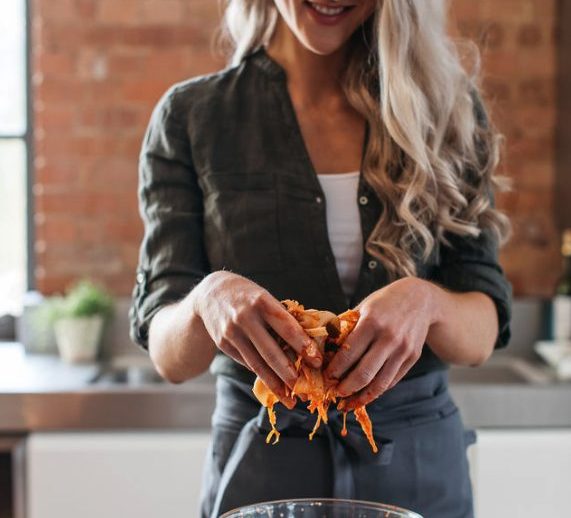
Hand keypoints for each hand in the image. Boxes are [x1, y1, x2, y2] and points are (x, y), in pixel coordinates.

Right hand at [193, 271, 321, 401]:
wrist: (211, 292)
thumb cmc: (248, 296)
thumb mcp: (265, 297)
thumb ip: (281, 317)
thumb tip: (305, 344)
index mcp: (261, 301)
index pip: (287, 327)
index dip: (303, 346)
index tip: (317, 361)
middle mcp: (245, 317)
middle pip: (271, 352)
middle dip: (289, 374)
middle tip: (303, 390)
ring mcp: (232, 332)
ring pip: (257, 364)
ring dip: (274, 384)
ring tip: (288, 399)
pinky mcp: (223, 344)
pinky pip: (247, 362)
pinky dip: (261, 375)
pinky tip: (273, 386)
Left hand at [324, 277, 436, 408]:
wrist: (420, 299)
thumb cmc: (384, 303)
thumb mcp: (362, 308)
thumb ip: (345, 328)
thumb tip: (324, 349)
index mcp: (371, 322)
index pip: (348, 354)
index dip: (334, 369)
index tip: (325, 377)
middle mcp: (389, 338)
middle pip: (364, 373)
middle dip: (346, 387)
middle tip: (334, 393)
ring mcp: (403, 350)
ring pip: (380, 383)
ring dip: (361, 397)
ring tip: (348, 402)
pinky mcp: (412, 358)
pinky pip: (392, 381)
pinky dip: (377, 391)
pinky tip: (365, 395)